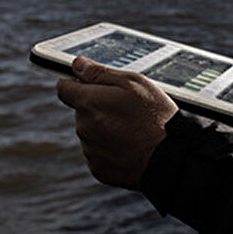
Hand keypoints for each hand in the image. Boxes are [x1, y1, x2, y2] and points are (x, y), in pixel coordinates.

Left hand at [56, 56, 177, 188]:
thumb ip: (100, 72)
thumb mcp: (133, 83)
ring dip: (104, 127)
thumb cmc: (154, 116)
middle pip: (81, 111)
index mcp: (88, 103)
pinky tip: (130, 145)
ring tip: (132, 128)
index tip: (90, 84)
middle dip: (97, 106)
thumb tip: (78, 64)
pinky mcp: (98, 169)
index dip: (77, 83)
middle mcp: (83, 127)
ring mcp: (90, 150)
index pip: (64, 88)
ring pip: (90, 132)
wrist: (169, 156)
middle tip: (125, 108)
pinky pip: (99, 152)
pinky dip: (110, 147)